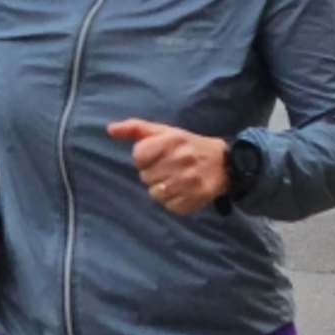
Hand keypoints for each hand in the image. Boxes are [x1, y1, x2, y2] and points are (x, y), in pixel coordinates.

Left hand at [109, 119, 229, 215]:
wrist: (224, 163)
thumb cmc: (187, 146)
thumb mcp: (164, 131)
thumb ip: (135, 128)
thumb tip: (110, 129)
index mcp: (172, 140)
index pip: (139, 156)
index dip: (144, 158)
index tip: (157, 155)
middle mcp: (181, 159)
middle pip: (145, 176)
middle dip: (154, 173)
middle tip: (169, 168)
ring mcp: (189, 180)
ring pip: (155, 193)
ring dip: (162, 189)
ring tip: (176, 179)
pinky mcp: (195, 198)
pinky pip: (169, 206)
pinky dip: (173, 200)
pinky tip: (183, 190)